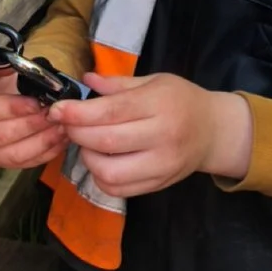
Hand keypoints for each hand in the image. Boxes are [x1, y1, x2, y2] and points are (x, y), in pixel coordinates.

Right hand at [0, 69, 71, 171]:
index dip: (14, 108)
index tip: (35, 103)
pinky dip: (47, 153)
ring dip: (43, 141)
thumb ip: (3, 73)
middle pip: (3, 136)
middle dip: (32, 125)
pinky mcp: (4, 165)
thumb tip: (24, 69)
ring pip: (16, 154)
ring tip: (61, 128)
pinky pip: (28, 163)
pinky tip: (60, 140)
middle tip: (53, 116)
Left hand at [54, 72, 245, 198]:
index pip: (110, 112)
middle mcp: (162, 138)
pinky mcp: (159, 184)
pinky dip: (100, 177)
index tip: (57, 110)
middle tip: (69, 125)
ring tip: (88, 145)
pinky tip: (102, 162)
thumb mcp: (154, 81)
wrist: (214, 132)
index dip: (77, 113)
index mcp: (159, 106)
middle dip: (76, 134)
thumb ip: (117, 84)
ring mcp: (162, 166)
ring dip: (88, 158)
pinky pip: (119, 189)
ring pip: (109, 172)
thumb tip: (85, 81)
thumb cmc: (182, 101)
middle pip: (105, 142)